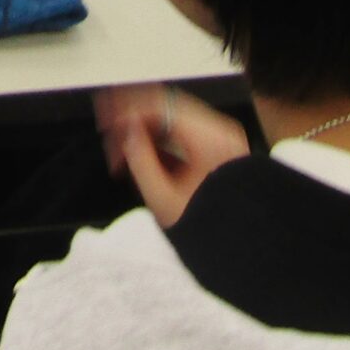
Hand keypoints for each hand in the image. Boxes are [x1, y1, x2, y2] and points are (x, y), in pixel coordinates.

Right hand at [95, 85, 250, 227]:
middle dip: (134, 119)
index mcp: (208, 139)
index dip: (127, 111)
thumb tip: (126, 133)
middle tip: (109, 127)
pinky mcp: (222, 149)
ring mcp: (223, 139)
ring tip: (123, 147)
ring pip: (175, 120)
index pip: (159, 108)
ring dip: (147, 130)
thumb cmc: (209, 226)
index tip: (107, 118)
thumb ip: (139, 160)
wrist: (242, 242)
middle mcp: (219, 132)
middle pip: (166, 110)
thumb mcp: (163, 197)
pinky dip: (164, 140)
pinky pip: (187, 133)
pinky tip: (145, 154)